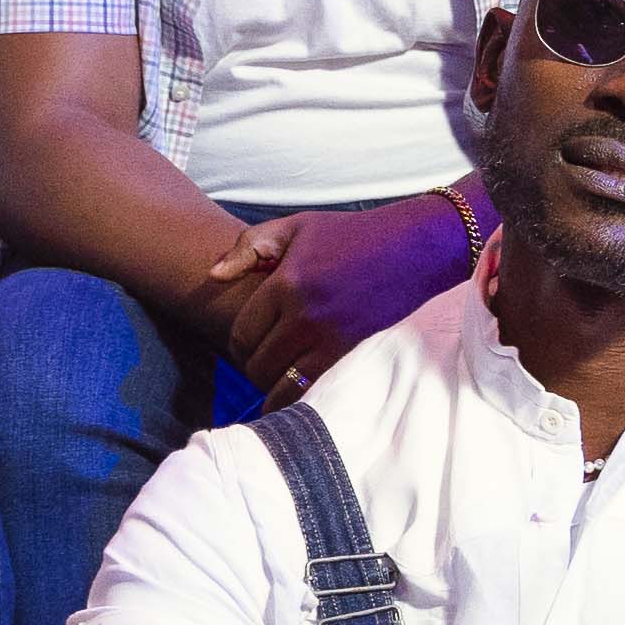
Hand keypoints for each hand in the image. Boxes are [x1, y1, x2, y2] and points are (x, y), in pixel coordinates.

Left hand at [195, 192, 479, 403]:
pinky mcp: (353, 355)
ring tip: (278, 378)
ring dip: (274, 388)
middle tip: (262, 362)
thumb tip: (213, 276)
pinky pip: (313, 390)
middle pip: (258, 365)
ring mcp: (331, 339)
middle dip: (254, 367)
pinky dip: (301, 396)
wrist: (412, 248)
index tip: (248, 343)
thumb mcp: (296, 227)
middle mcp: (306, 316)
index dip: (239, 343)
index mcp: (287, 283)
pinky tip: (299, 389)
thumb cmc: (350, 234)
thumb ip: (249, 247)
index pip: (242, 334)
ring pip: (282, 386)